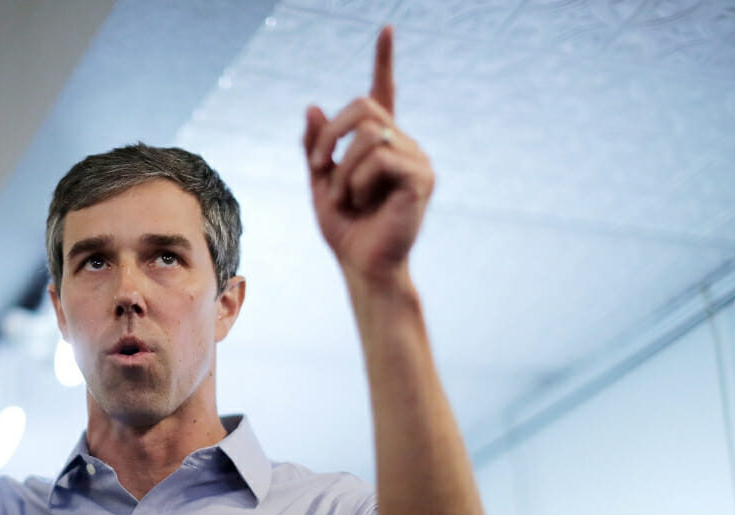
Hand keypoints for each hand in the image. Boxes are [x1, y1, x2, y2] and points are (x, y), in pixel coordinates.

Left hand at [302, 26, 433, 284]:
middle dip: (329, 137)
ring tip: (346, 198)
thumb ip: (316, 147)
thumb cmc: (346, 230)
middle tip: (317, 170)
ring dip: (342, 168)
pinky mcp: (421, 179)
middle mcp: (404, 144)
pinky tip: (360, 203)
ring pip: (368, 134)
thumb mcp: (319, 183)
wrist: (362, 266)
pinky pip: (379, 159)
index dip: (383, 60)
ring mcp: (417, 160)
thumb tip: (313, 106)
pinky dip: (356, 181)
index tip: (386, 28)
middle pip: (362, 107)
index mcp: (381, 143)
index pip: (383, 92)